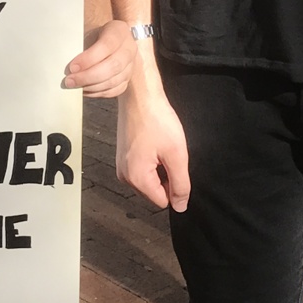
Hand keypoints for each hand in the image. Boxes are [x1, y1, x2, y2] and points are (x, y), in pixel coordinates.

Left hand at [64, 19, 133, 97]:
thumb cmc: (94, 35)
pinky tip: (84, 90)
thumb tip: (64, 61)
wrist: (109, 40)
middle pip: (113, 66)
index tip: (72, 67)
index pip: (106, 46)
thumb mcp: (88, 31)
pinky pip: (114, 90)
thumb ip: (79, 43)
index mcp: (119, 31)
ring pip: (113, 81)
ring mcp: (131, 66)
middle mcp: (129, 49)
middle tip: (69, 81)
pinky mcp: (127, 79)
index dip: (89, 58)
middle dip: (88, 76)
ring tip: (74, 86)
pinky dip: (98, 93)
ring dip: (91, 87)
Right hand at [116, 76, 190, 211]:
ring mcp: (122, 166)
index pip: (163, 201)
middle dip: (166, 176)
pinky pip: (143, 168)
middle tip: (168, 152)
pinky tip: (154, 143)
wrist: (139, 96)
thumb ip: (180, 184)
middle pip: (155, 192)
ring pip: (150, 179)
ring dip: (160, 167)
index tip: (175, 163)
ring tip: (160, 146)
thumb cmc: (155, 119)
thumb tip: (180, 206)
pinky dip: (152, 159)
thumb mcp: (177, 155)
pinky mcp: (124, 156)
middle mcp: (125, 176)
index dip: (175, 185)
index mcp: (136, 178)